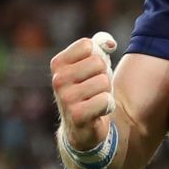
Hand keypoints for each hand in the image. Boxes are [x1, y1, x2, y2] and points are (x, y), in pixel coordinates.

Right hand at [51, 33, 115, 149]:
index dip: (97, 56)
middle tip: (95, 87)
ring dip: (106, 91)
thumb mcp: (91, 63)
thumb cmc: (88, 88)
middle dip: (103, 75)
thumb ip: (100, 45)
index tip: (91, 70)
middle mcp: (58, 80)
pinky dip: (107, 105)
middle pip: (98, 62)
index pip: (87, 45)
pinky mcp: (77, 115)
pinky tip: (98, 111)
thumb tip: (110, 44)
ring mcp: (66, 98)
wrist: (82, 125)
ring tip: (95, 99)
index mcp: (58, 63)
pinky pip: (105, 100)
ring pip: (104, 81)